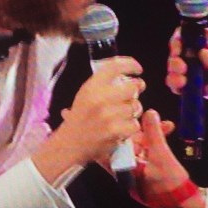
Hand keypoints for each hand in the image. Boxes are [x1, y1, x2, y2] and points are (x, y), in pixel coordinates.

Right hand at [33, 56, 145, 184]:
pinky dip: (130, 127)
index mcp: (91, 86)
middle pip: (132, 87)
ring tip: (122, 114)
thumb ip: (104, 82)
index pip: (115, 66)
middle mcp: (100, 98)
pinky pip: (134, 124)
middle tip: (133, 94)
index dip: (130, 64)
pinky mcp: (114, 131)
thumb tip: (132, 78)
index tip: (138, 69)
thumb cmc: (80, 117)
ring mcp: (107, 116)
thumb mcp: (86, 93)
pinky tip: (121, 128)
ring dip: (132, 110)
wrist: (70, 143)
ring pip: (135, 106)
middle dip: (136, 90)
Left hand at [131, 109, 204, 207]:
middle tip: (155, 120)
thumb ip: (154, 132)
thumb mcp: (161, 152)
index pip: (116, 145)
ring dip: (153, 135)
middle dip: (144, 130)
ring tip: (166, 126)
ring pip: (140, 146)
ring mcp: (138, 171)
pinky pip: (148, 151)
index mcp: (125, 168)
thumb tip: (149, 114)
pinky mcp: (148, 170)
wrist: (184, 200)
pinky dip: (156, 143)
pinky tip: (166, 134)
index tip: (132, 118)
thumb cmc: (169, 184)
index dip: (124, 129)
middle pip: (129, 143)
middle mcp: (128, 170)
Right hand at [166, 27, 207, 111]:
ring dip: (173, 72)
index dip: (180, 38)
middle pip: (178, 50)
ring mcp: (198, 69)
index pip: (190, 33)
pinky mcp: (197, 86)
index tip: (180, 48)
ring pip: (176, 67)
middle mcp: (201, 52)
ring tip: (182, 80)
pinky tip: (181, 88)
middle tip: (181, 67)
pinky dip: (176, 86)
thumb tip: (203, 56)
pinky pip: (180, 85)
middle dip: (174, 58)